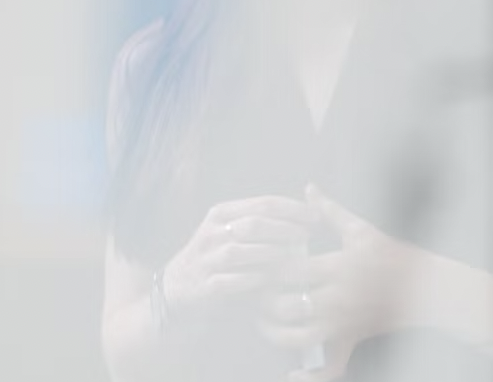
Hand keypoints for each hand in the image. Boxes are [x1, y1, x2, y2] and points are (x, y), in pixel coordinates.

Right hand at [162, 196, 318, 323]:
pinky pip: (230, 281)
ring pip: (240, 251)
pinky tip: (270, 279)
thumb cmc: (216, 257)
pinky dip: (252, 279)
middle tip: (307, 236)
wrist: (176, 289)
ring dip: (271, 253)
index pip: (264, 203)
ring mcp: (205, 260)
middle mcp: (211, 234)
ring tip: (294, 257)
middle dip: (285, 229)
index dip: (293, 209)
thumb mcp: (231, 230)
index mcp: (221, 214)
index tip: (317, 216)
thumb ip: (261, 220)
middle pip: (254, 224)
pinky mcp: (203, 287)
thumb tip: (310, 209)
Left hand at [257, 185, 418, 372]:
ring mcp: (343, 323)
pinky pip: (328, 367)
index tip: (258, 264)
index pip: (288, 270)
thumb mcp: (361, 230)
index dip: (266, 269)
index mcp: (338, 267)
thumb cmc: (392, 255)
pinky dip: (308, 377)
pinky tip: (290, 375)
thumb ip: (330, 211)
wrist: (425, 285)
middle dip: (264, 302)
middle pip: (285, 305)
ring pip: (296, 337)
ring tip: (266, 322)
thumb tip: (308, 189)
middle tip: (255, 294)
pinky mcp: (350, 339)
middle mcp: (338, 297)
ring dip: (274, 332)